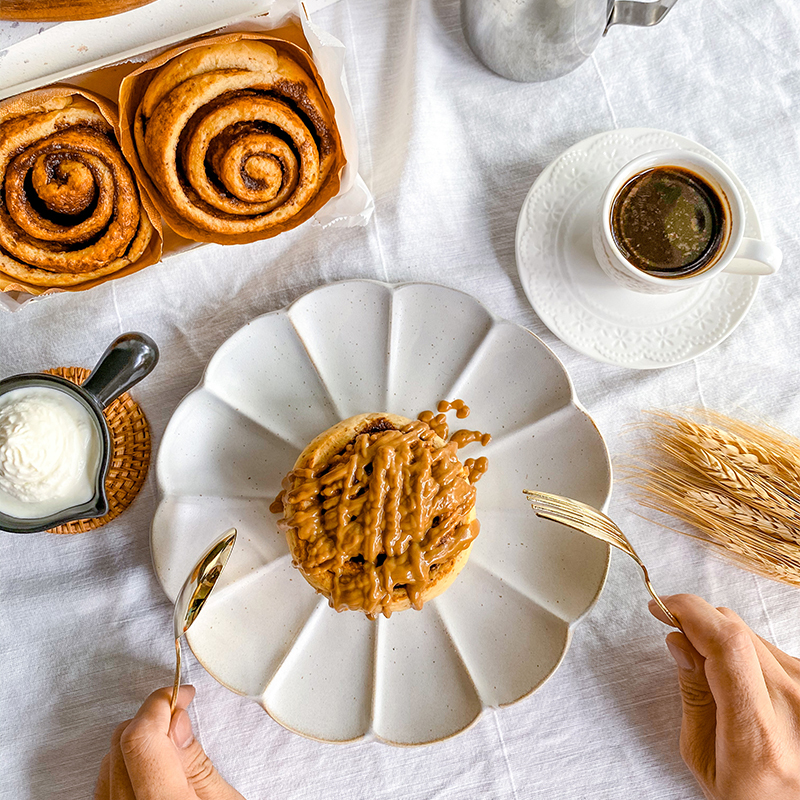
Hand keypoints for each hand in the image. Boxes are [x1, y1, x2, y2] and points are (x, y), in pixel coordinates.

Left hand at [94, 686, 244, 799]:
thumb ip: (198, 765)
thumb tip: (176, 720)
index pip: (142, 736)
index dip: (161, 703)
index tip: (180, 694)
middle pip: (121, 744)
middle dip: (152, 721)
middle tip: (180, 715)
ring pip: (107, 763)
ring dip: (137, 746)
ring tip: (169, 749)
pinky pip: (103, 788)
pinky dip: (125, 770)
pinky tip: (149, 772)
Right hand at [649, 594, 799, 799]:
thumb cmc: (750, 796)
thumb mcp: (702, 758)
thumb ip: (692, 695)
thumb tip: (678, 641)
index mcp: (758, 735)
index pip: (727, 646)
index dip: (690, 613)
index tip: (663, 607)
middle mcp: (794, 707)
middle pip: (736, 631)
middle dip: (697, 623)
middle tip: (676, 634)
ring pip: (751, 635)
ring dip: (722, 639)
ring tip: (715, 677)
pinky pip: (770, 648)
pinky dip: (744, 653)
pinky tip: (739, 682)